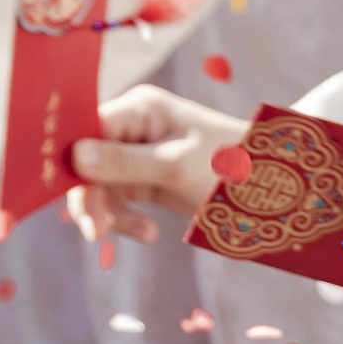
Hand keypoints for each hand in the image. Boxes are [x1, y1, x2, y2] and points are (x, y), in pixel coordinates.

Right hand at [67, 86, 254, 240]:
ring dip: (111, 213)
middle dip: (91, 197)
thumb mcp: (175, 166)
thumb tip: (74, 156)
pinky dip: (126, 219)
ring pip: (99, 185)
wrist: (274, 187)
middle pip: (86, 161)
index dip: (71, 158)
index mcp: (138, 109)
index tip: (68, 191)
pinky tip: (147, 232)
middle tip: (97, 232)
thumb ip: (123, 162)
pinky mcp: (144, 179)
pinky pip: (118, 200)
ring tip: (142, 234)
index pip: (87, 128)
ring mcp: (136, 154)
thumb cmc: (231, 165)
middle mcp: (131, 127)